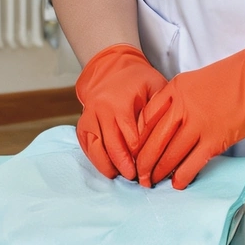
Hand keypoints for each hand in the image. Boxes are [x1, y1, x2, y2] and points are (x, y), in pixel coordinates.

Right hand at [75, 43, 167, 179]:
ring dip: (108, 166)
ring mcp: (90, 116)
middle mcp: (102, 110)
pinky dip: (95, 159)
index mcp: (121, 102)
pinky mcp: (83, 122)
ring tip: (119, 176)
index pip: (132, 138)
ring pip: (97, 148)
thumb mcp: (156, 85)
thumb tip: (161, 138)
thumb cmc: (138, 79)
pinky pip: (87, 145)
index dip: (141, 155)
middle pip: (113, 146)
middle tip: (136, 178)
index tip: (150, 167)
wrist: (111, 66)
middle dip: (125, 166)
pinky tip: (107, 167)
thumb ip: (158, 109)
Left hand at [135, 33, 244, 189]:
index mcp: (176, 88)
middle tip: (139, 175)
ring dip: (159, 172)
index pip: (146, 118)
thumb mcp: (199, 79)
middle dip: (143, 162)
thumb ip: (182, 97)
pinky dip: (182, 177)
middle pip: (153, 140)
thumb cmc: (235, 75)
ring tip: (153, 183)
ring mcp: (197, 124)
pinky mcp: (214, 140)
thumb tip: (173, 121)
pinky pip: (191, 164)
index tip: (135, 151)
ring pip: (169, 154)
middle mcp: (182, 106)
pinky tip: (177, 184)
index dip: (138, 139)